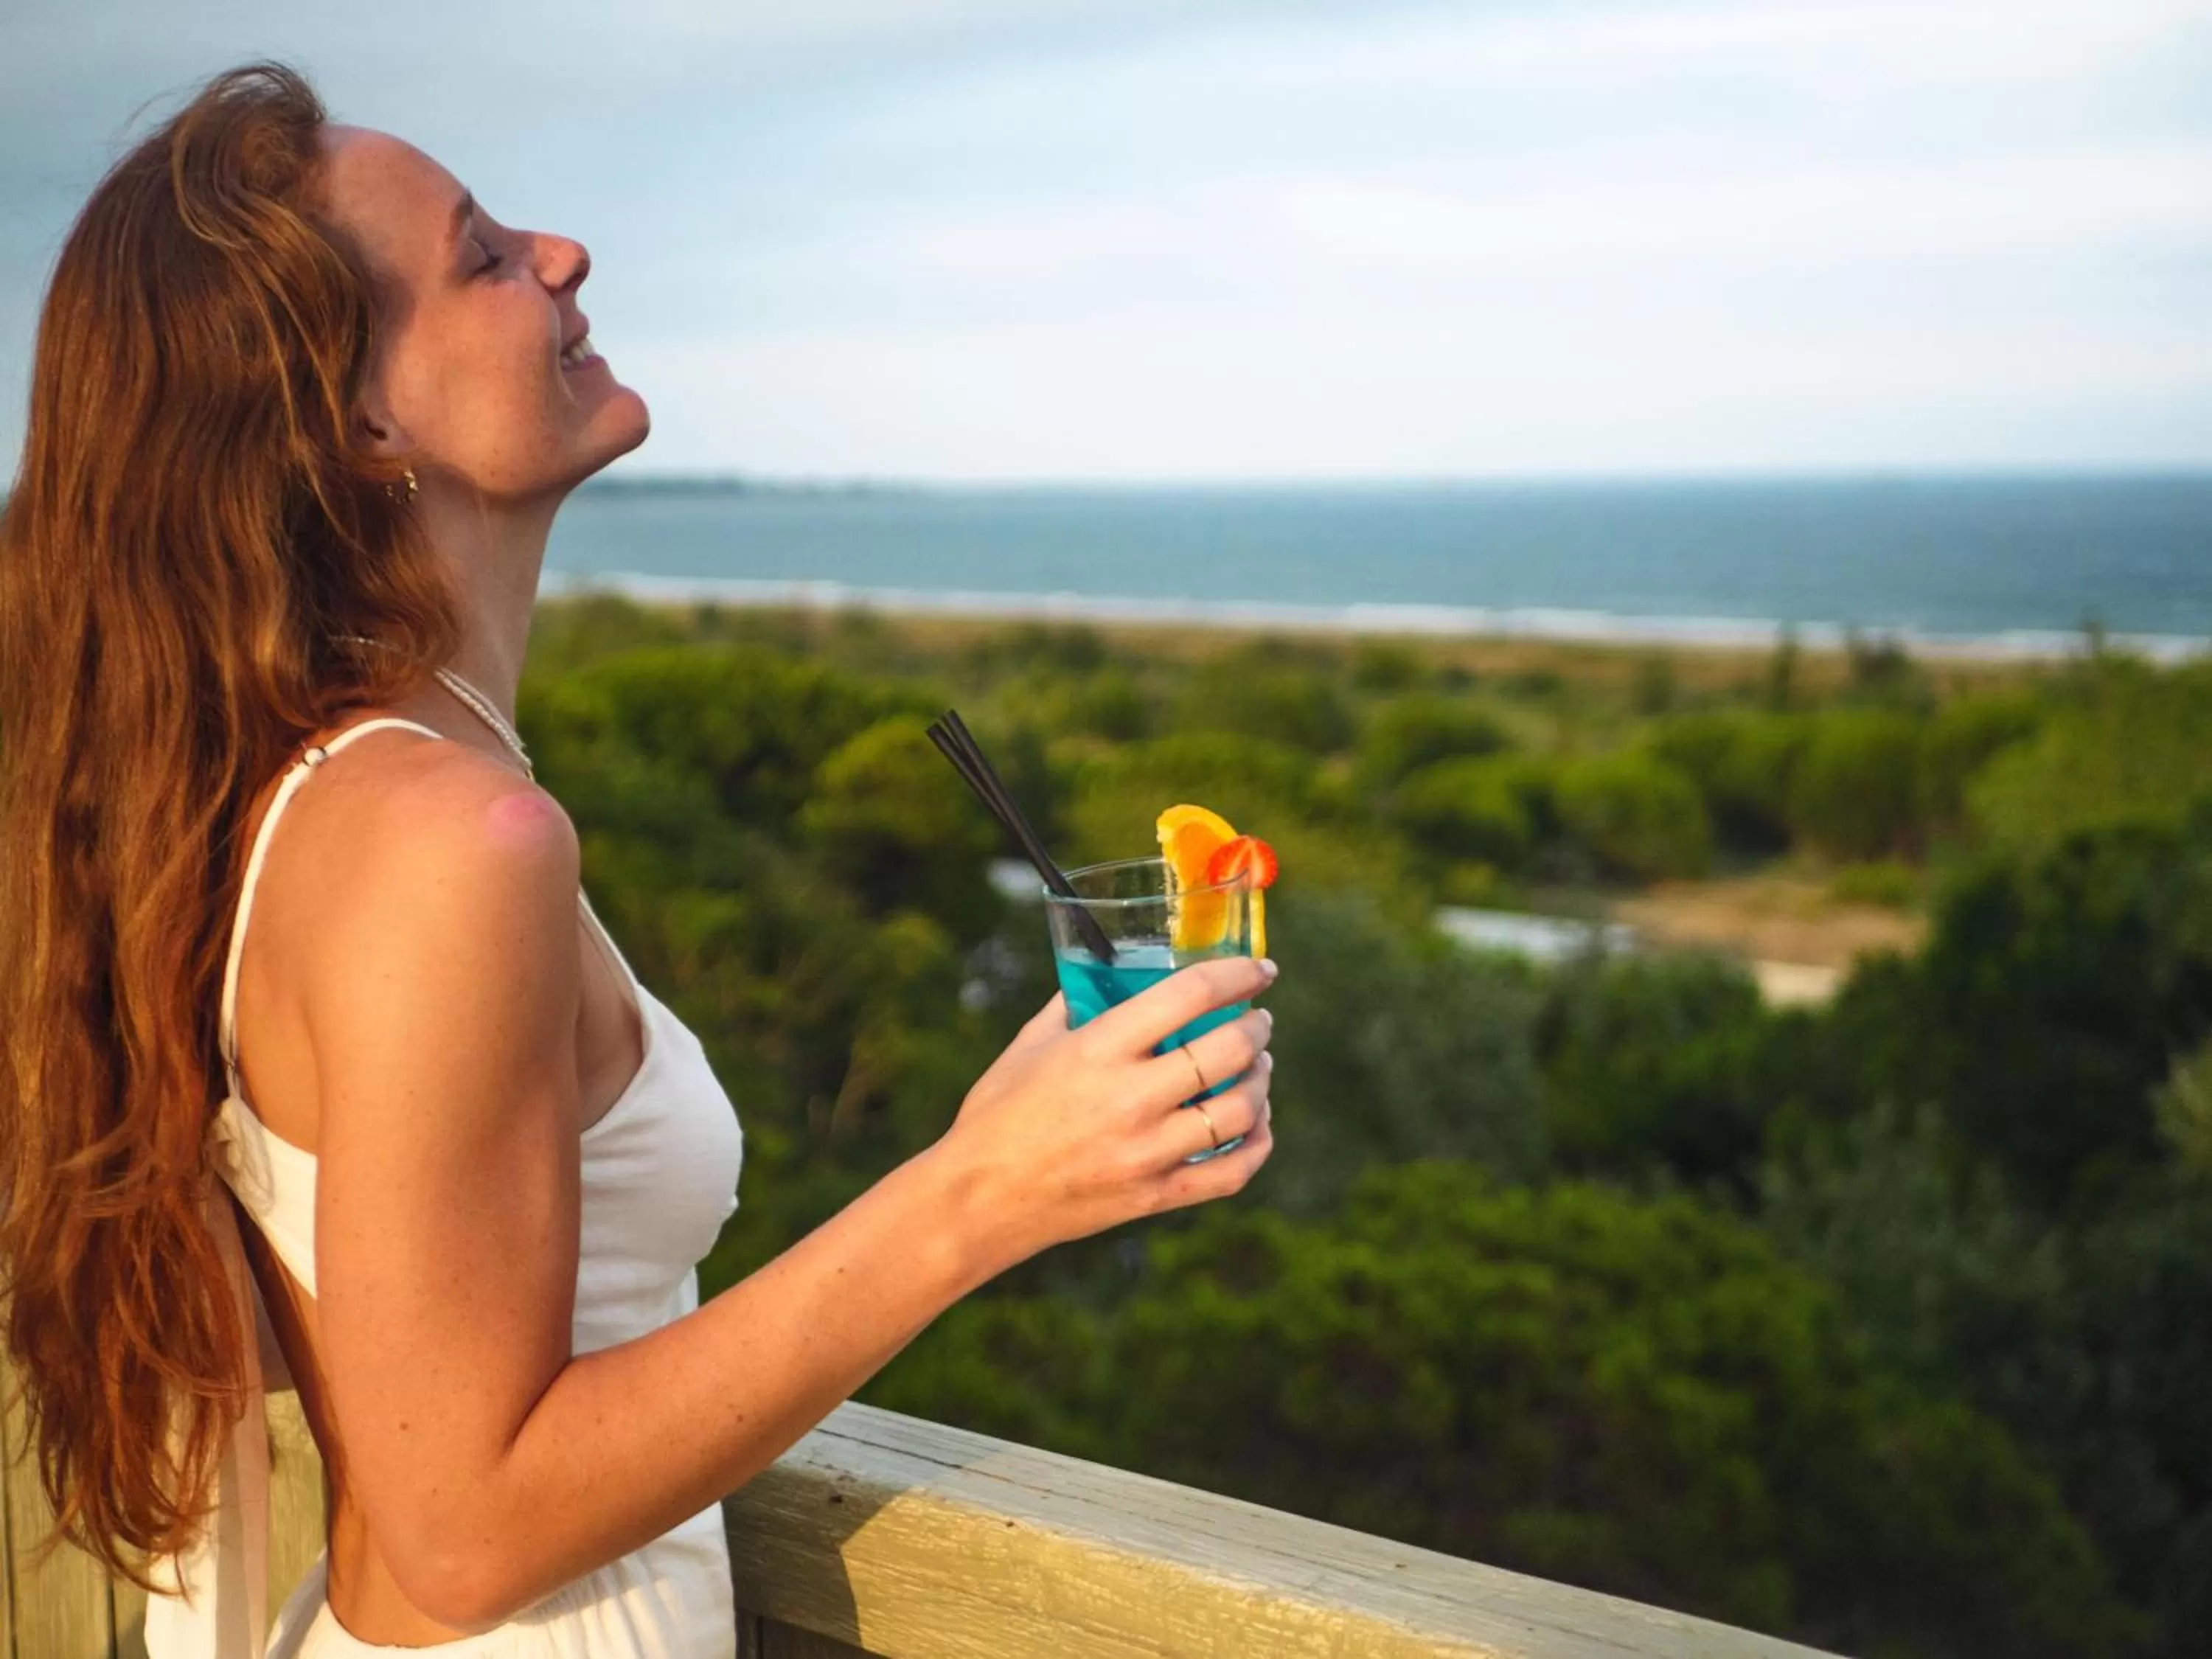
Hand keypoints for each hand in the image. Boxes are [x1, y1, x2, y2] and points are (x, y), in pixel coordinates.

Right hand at [931, 955, 1277, 1275]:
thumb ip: (1074, 1003)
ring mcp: (1147, 1153)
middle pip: (1228, 1050)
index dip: (1238, 975)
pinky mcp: (1155, 1196)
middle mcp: (1131, 1099)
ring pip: (1240, 1110)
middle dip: (1257, 1027)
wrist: (979, 1199)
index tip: (1260, 970)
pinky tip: (1257, 1123)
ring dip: (1261, 1080)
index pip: (1191, 995)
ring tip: (1258, 1066)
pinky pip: (1232, 1172)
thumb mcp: (1030, 1044)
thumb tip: (1109, 973)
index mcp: (1099, 1048)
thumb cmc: (998, 1115)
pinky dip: (1258, 1144)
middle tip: (1259, 1020)